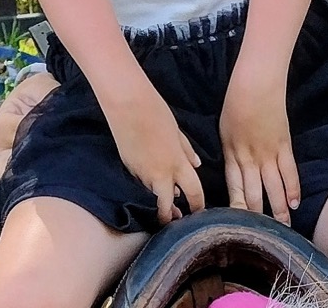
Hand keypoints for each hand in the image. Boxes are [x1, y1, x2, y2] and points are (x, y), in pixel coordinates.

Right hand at [103, 87, 204, 224]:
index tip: (199, 213)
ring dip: (159, 200)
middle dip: (171, 217)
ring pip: (153, 195)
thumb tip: (196, 165)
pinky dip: (147, 187)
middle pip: (167, 206)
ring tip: (165, 207)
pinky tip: (149, 185)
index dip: (197, 205)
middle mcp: (160, 174)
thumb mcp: (178, 133)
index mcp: (178, 163)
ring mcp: (142, 174)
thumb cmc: (157, 114)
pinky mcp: (129, 170)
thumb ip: (187, 152)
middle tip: (176, 221)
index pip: (193, 193)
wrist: (128, 107)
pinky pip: (141, 184)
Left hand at [220, 71, 299, 224]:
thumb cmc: (236, 103)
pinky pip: (289, 171)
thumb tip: (235, 169)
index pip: (234, 189)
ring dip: (277, 209)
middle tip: (262, 235)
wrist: (255, 84)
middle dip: (257, 216)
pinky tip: (295, 203)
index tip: (237, 226)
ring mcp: (268, 153)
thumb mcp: (225, 131)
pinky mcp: (284, 145)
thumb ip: (231, 153)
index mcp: (232, 155)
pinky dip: (292, 188)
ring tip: (282, 227)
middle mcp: (249, 159)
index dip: (237, 208)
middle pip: (253, 193)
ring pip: (273, 187)